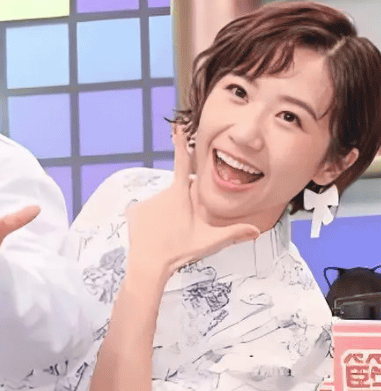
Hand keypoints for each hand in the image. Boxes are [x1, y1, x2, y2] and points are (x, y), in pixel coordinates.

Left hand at [125, 126, 259, 276]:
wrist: (149, 264)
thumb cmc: (180, 251)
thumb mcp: (210, 241)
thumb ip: (234, 233)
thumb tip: (257, 231)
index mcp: (180, 194)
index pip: (181, 162)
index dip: (180, 144)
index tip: (176, 126)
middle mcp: (161, 193)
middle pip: (177, 195)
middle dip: (181, 208)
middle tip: (181, 228)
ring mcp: (146, 201)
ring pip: (161, 206)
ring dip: (166, 216)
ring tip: (167, 234)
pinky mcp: (133, 211)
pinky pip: (145, 213)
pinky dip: (151, 221)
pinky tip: (153, 234)